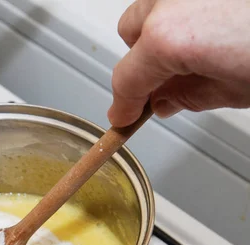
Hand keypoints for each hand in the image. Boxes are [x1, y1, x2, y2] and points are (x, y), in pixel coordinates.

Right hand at [109, 0, 249, 126]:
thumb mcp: (239, 88)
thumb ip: (191, 96)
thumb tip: (166, 100)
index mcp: (170, 37)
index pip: (127, 79)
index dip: (124, 105)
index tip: (124, 115)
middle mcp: (170, 0)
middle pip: (130, 31)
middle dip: (144, 57)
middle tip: (167, 79)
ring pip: (151, 8)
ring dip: (163, 29)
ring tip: (198, 50)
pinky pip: (179, 0)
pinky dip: (188, 13)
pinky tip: (215, 28)